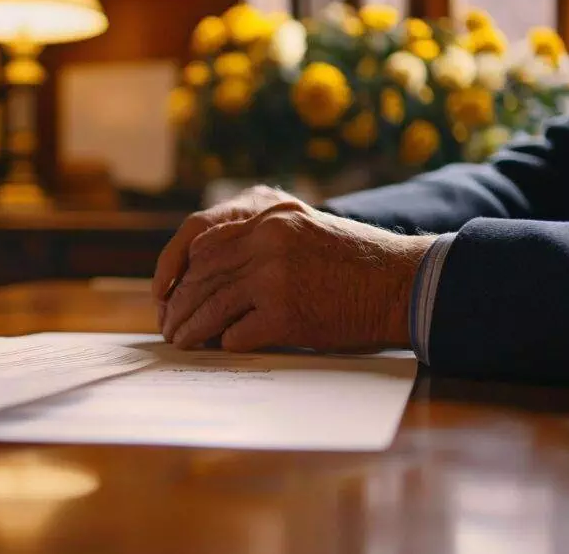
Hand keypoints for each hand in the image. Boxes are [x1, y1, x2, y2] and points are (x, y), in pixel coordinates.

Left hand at [158, 199, 434, 351]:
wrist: (400, 284)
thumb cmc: (356, 262)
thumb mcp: (304, 232)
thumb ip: (262, 241)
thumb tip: (215, 270)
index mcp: (270, 221)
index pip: (206, 245)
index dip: (182, 272)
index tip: (171, 292)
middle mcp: (267, 245)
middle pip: (203, 277)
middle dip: (180, 304)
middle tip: (168, 324)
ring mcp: (275, 279)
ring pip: (213, 306)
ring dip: (192, 328)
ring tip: (181, 341)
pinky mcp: (287, 315)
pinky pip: (239, 333)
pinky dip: (226, 343)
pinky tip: (221, 348)